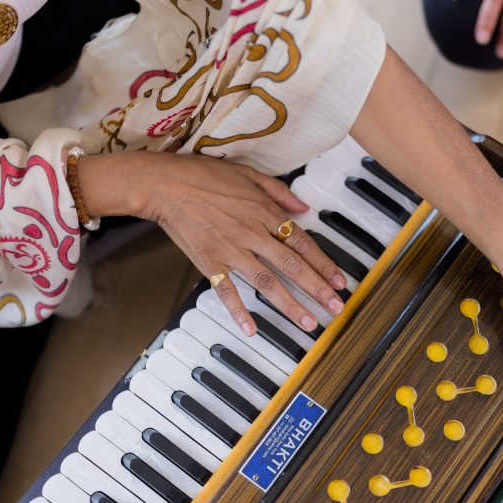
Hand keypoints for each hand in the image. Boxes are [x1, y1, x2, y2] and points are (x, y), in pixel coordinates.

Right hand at [77, 150, 345, 336]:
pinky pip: (227, 291)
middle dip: (317, 288)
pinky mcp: (209, 262)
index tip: (339, 281)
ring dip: (290, 305)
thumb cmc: (202, 175)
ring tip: (309, 323)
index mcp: (263, 211)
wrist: (163, 184)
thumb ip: (278, 192)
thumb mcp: (246, 173)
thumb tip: (304, 210)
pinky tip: (251, 330)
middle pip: (292, 265)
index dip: (323, 263)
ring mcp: (231, 250)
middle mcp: (252, 233)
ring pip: (267, 282)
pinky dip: (238, 311)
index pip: (302, 242)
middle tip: (336, 308)